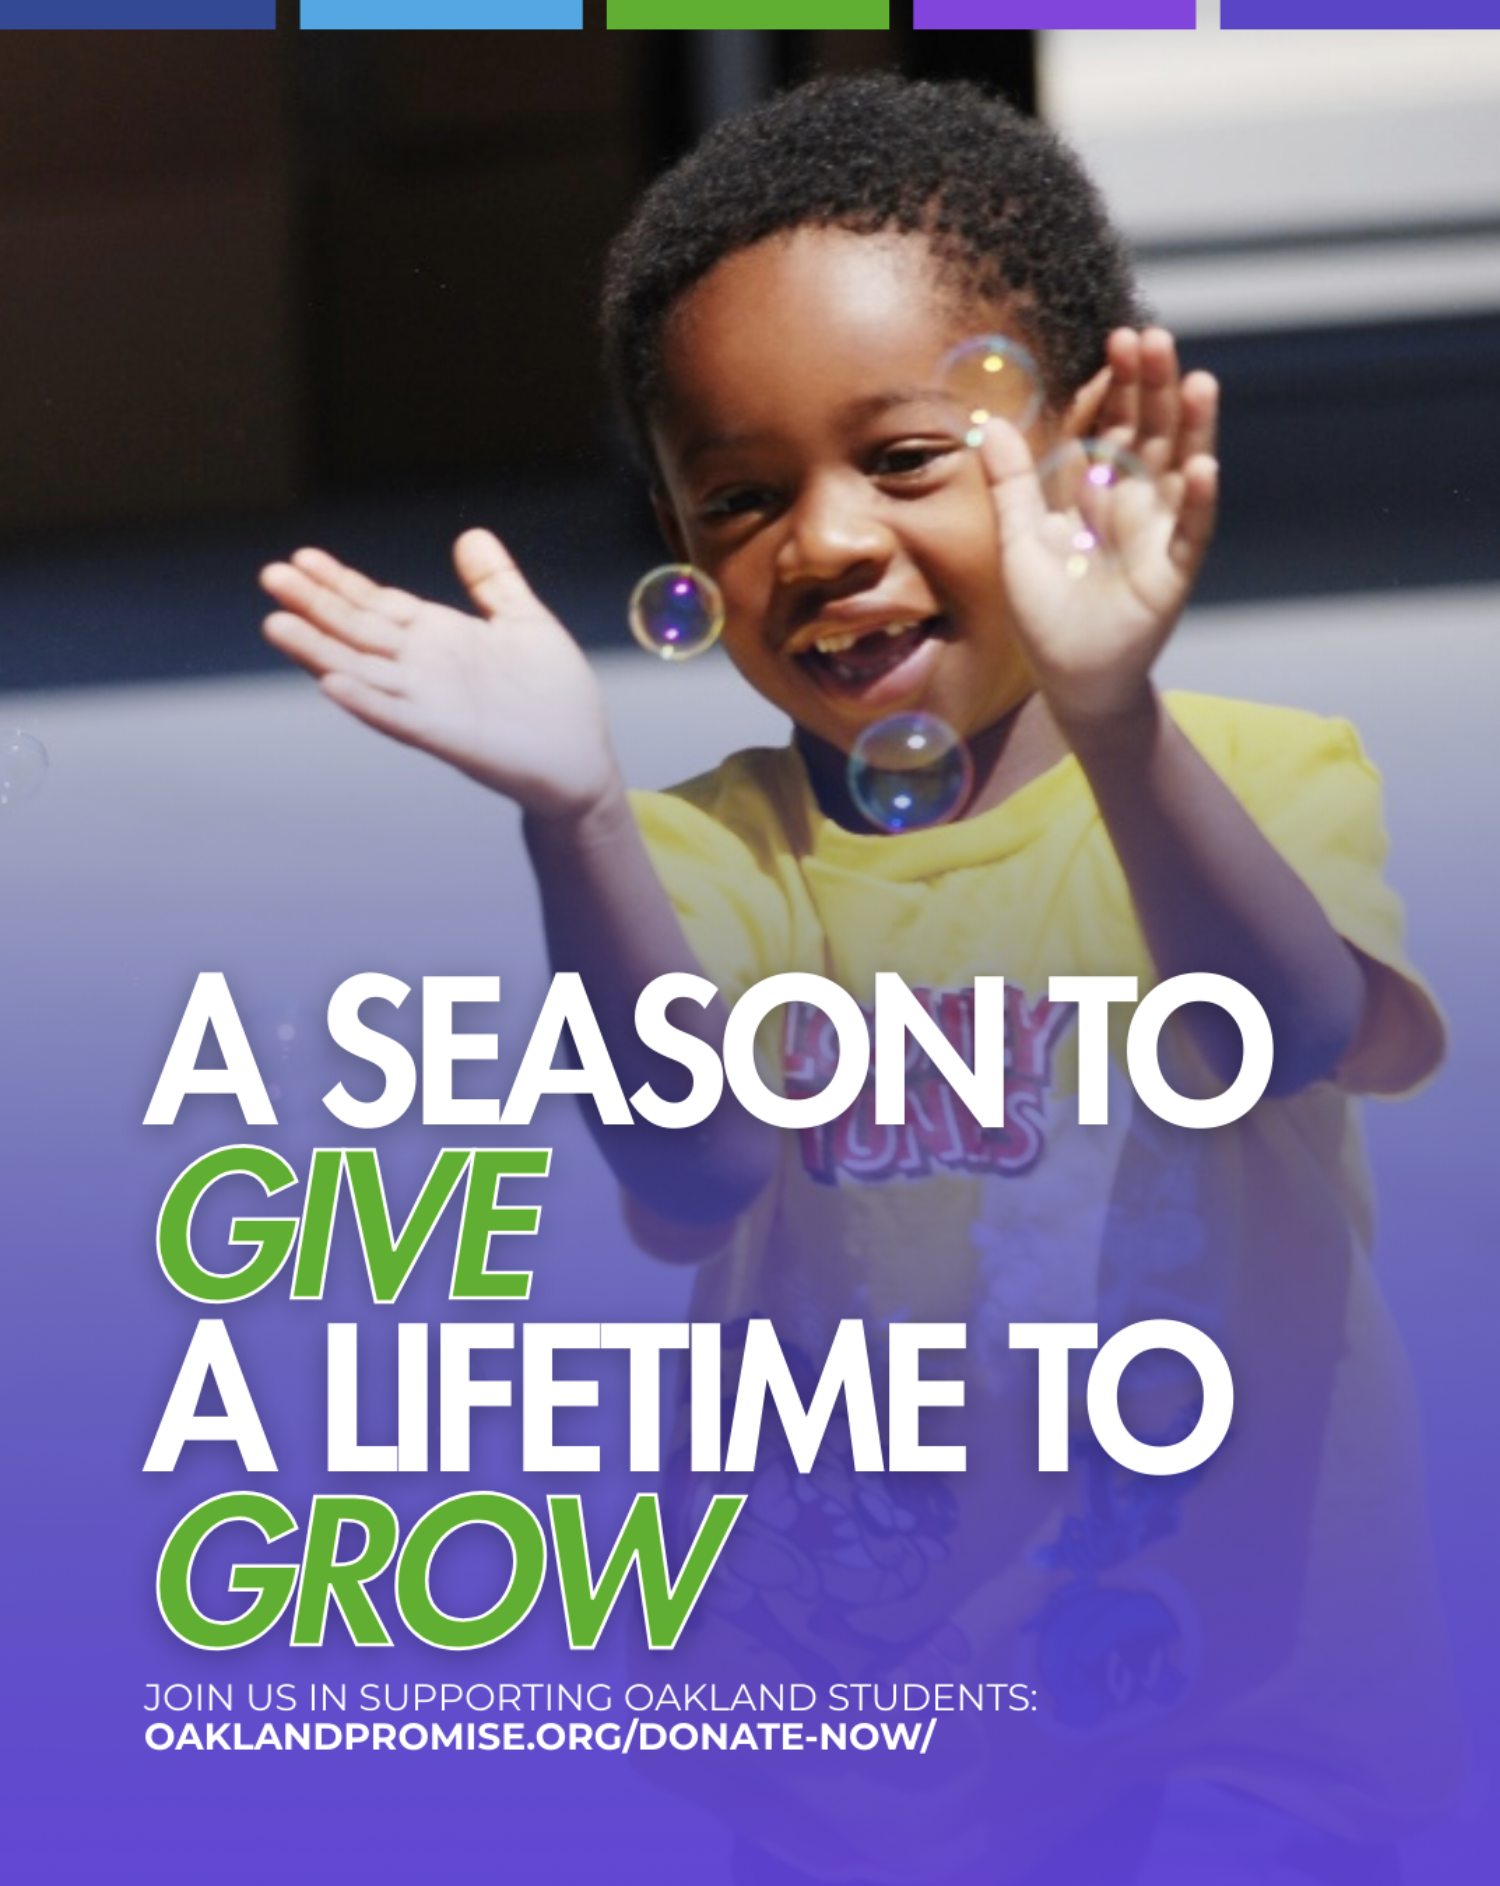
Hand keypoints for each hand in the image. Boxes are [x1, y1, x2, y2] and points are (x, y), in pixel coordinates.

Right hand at [260, 530, 619, 821]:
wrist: (582, 759)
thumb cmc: (555, 697)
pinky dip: (367, 702)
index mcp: (439, 638)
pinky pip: (398, 717)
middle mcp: (424, 669)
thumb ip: (495, 583)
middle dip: (315, 605)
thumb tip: (471, 536)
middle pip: (358, 631)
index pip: (377, 604)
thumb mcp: (526, 623)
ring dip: (321, 652)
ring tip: (277, 627)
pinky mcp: (448, 736)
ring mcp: (430, 703)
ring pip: (364, 672)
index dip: (341, 582)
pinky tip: (334, 685)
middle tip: (270, 575)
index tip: (302, 557)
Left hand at [982, 328, 1218, 733]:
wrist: (1073, 678)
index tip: (1113, 345)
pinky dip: (1199, 501)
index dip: (1113, 388)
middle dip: (1152, 387)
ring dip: (1190, 427)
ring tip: (1196, 380)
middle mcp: (1134, 501)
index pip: (1109, 425)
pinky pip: (1191, 531)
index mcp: (1095, 490)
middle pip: (1149, 432)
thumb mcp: (1018, 541)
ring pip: (1181, 468)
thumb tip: (992, 421)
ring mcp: (1159, 531)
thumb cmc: (1045, 615)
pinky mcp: (1174, 570)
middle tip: (1151, 338)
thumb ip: (1011, 483)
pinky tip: (1203, 467)